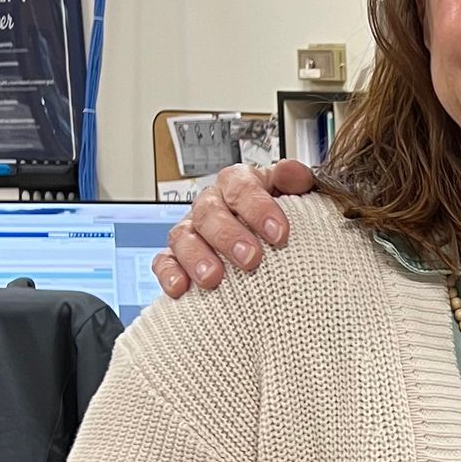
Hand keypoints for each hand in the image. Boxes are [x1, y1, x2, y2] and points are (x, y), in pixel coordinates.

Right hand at [154, 158, 316, 297]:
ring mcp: (191, 231)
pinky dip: (170, 274)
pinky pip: (165, 262)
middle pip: (210, 211)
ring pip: (183, 236)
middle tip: (250, 259)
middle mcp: (211, 204)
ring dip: (197, 257)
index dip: (259, 207)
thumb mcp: (293, 198)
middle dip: (229, 235)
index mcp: (238, 185)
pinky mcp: (177, 257)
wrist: (266, 247)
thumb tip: (295, 174)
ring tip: (213, 278)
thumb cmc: (276, 222)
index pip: (242, 186)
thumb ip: (295, 183)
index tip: (279, 234)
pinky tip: (180, 288)